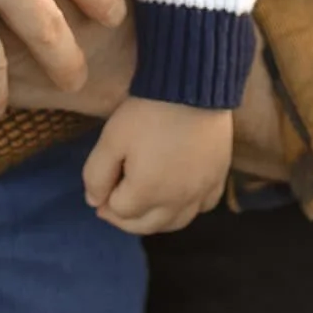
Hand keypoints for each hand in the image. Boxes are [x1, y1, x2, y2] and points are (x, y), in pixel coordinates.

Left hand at [82, 96, 231, 234]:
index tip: (100, 187)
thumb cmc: (147, 113)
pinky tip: (179, 196)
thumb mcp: (111, 139)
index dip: (104, 201)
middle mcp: (176, 202)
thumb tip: (94, 202)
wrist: (193, 87)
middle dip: (125, 218)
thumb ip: (96, 175)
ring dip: (155, 219)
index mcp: (147, 194)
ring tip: (143, 204)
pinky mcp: (218, 178)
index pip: (119, 212)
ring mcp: (201, 192)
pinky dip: (187, 208)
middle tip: (113, 202)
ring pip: (176, 223)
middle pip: (146, 225)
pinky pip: (203, 207)